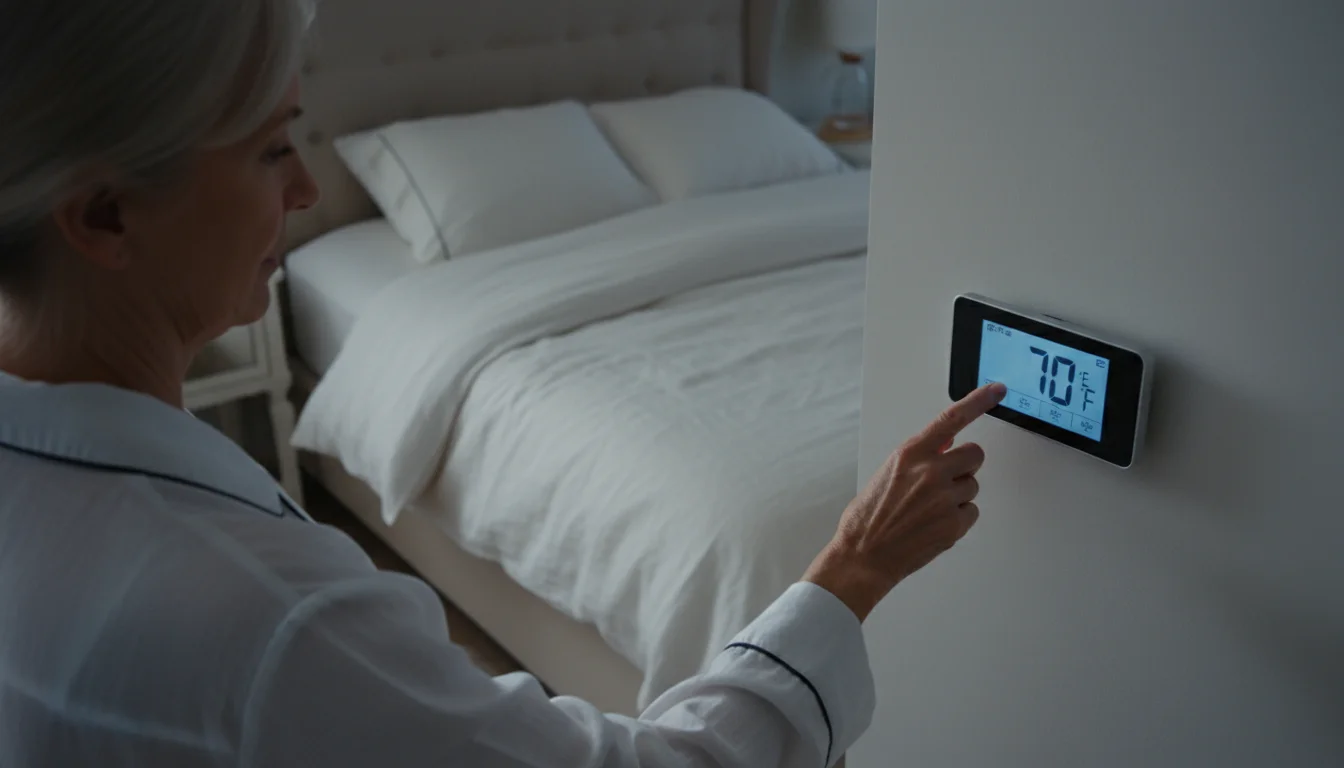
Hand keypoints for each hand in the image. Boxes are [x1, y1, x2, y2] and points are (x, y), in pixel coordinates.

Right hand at [803, 382, 1006, 621]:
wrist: (863, 556)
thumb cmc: (868, 519)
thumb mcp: (887, 474)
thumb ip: (919, 457)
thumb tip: (945, 443)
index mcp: (910, 454)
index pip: (951, 419)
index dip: (978, 401)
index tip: (997, 390)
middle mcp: (930, 471)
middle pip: (974, 456)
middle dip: (963, 466)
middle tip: (945, 481)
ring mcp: (944, 497)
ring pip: (972, 485)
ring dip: (958, 495)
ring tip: (929, 510)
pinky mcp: (954, 523)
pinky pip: (971, 511)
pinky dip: (958, 518)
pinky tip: (934, 525)